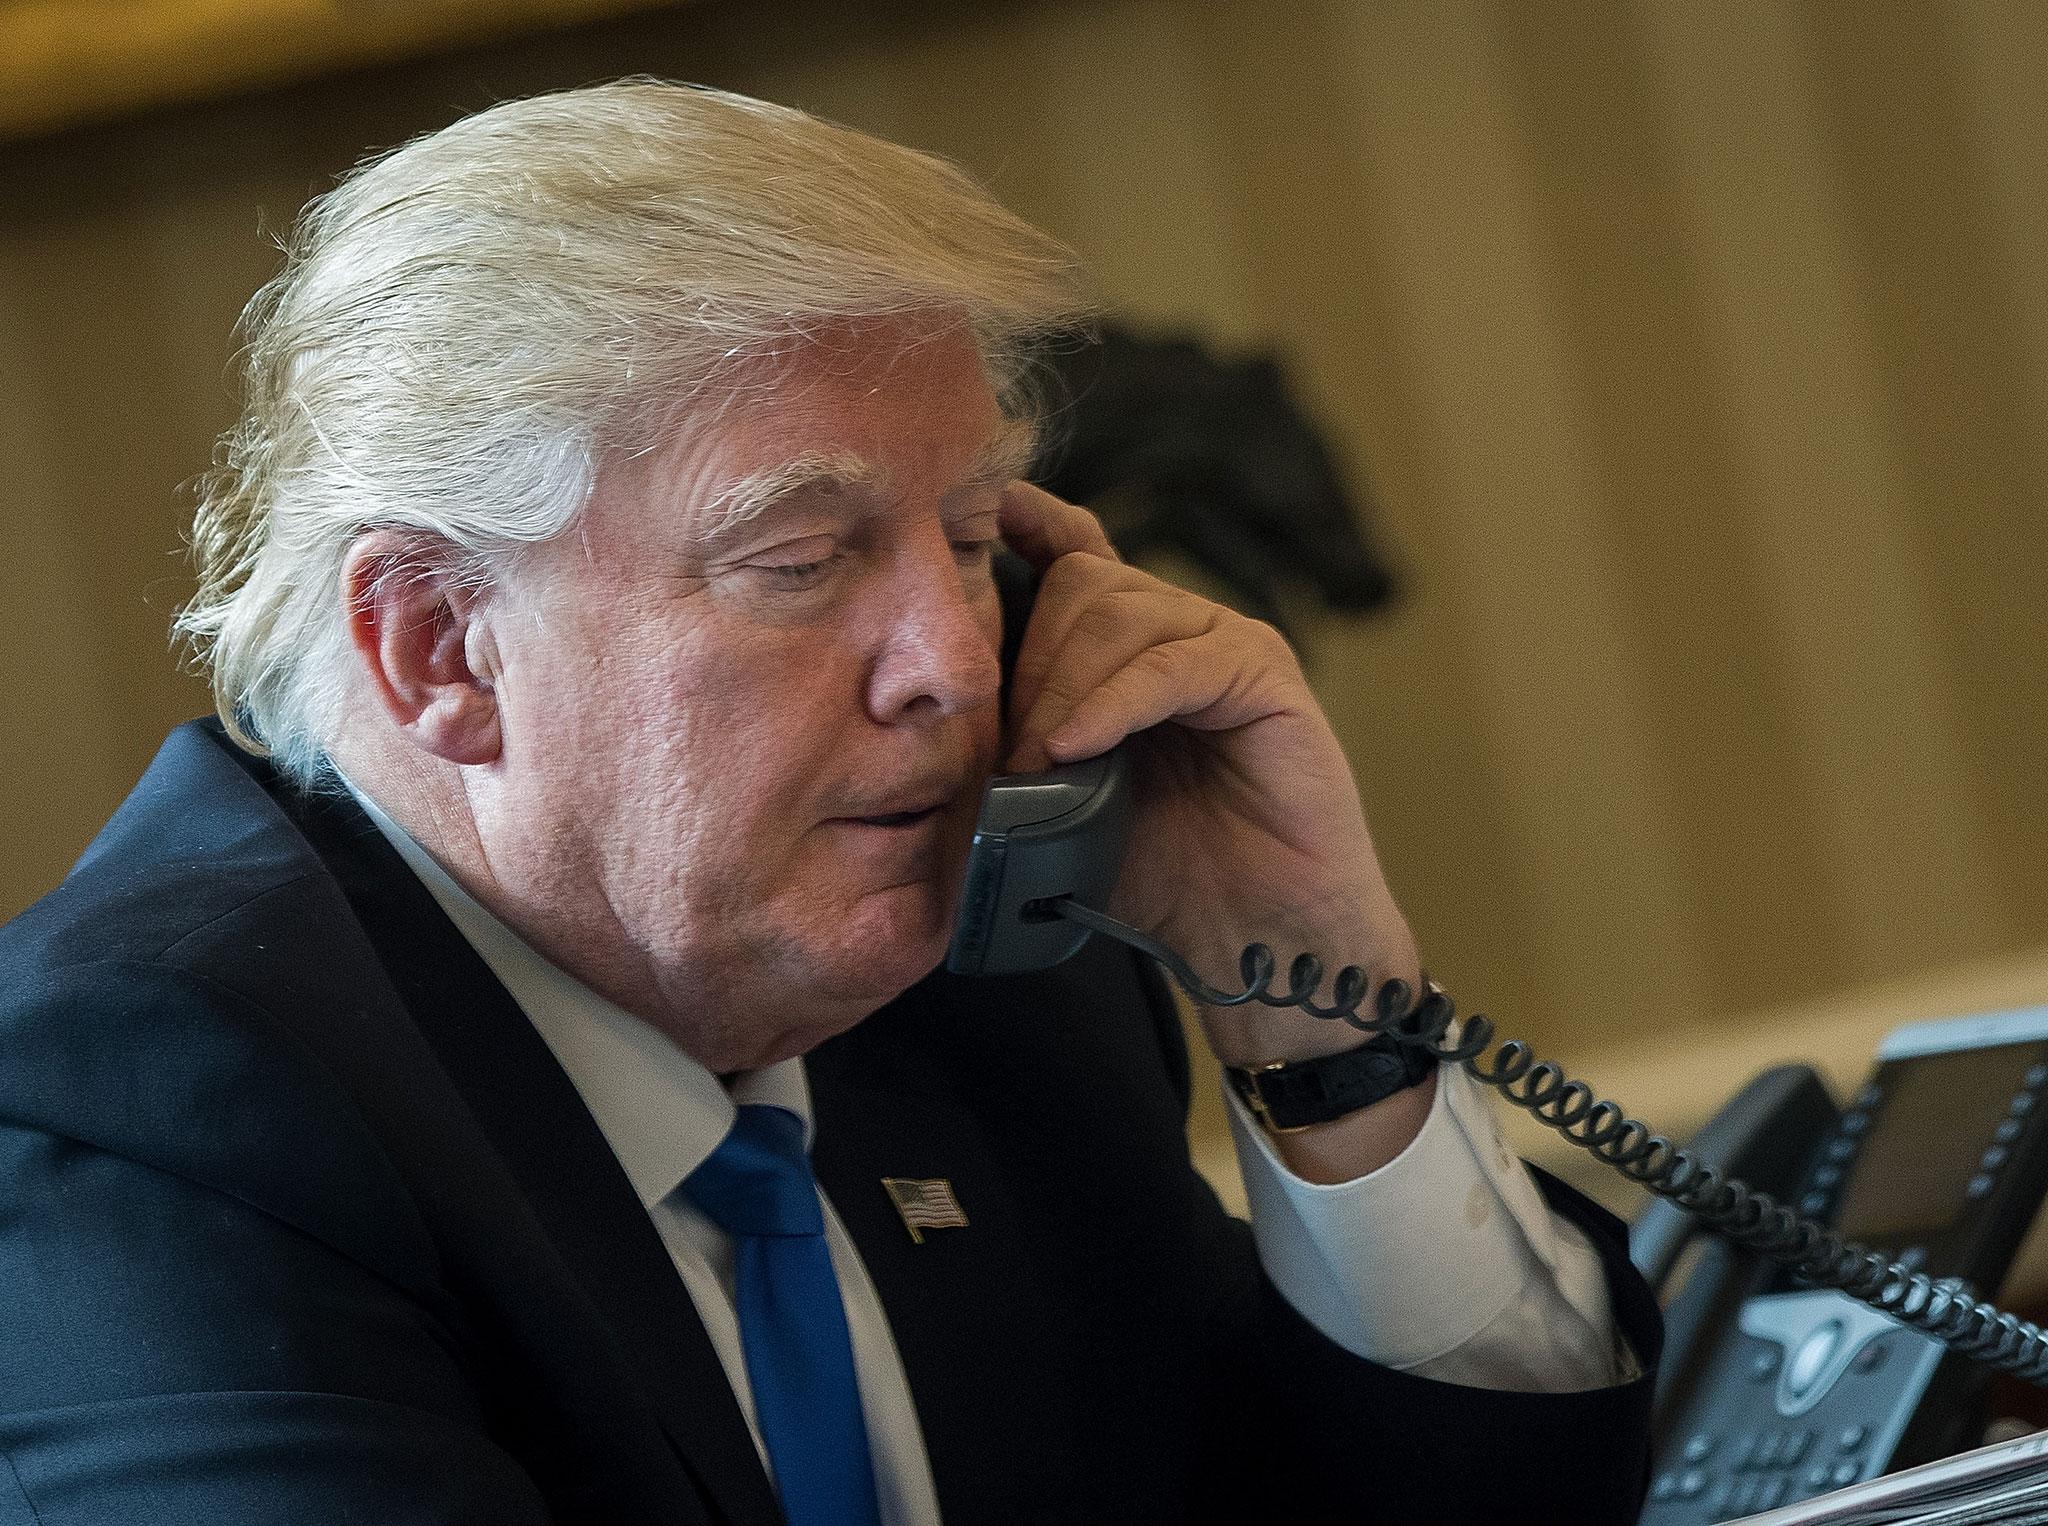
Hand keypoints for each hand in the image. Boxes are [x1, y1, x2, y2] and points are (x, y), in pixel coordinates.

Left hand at [998, 483, 1422, 1082]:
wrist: (1251, 938)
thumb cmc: (1156, 876)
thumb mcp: (1056, 802)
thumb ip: (1015, 744)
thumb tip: (933, 716)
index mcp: (1129, 649)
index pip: (1076, 555)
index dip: (1028, 528)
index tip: (980, 519)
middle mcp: (1179, 630)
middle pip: (1082, 582)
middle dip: (1029, 661)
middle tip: (1012, 755)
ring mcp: (1225, 645)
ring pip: (1120, 614)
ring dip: (1061, 689)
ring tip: (1041, 767)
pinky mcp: (1265, 676)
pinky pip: (1171, 664)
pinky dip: (1112, 704)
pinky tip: (1076, 749)